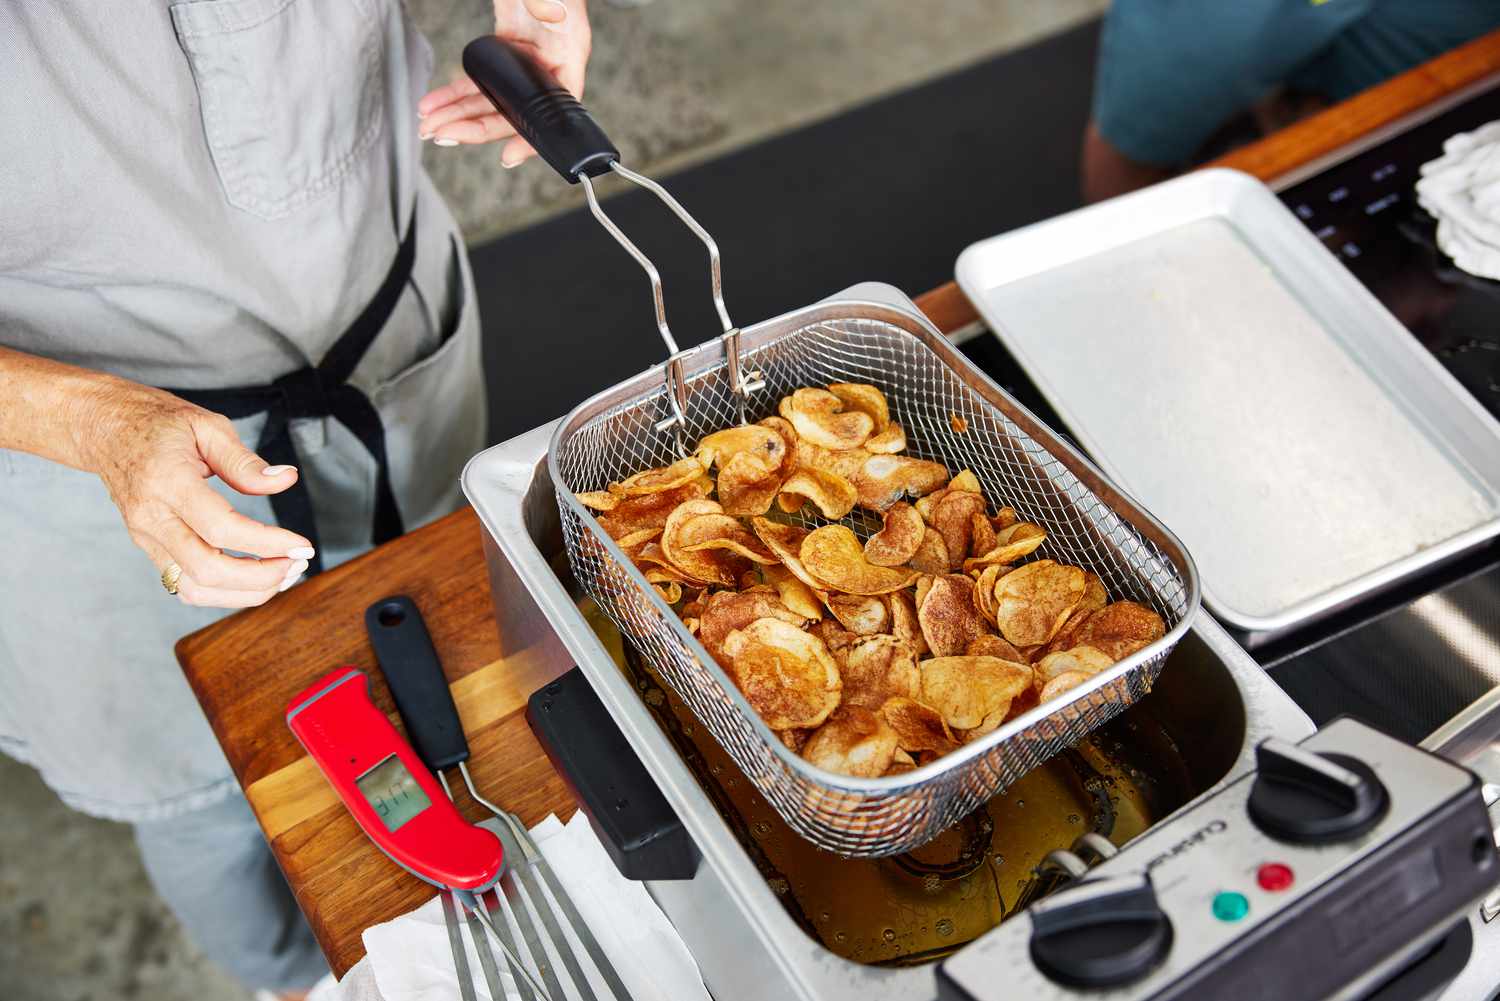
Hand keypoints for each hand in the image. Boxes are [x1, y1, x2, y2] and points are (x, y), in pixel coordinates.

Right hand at [76, 379, 314, 607]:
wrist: (105, 430)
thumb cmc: (157, 424)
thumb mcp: (206, 426)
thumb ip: (245, 460)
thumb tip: (285, 480)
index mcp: (167, 483)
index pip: (221, 529)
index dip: (267, 543)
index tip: (302, 544)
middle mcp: (151, 518)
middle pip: (207, 569)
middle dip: (261, 576)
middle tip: (298, 563)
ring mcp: (145, 538)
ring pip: (194, 588)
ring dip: (245, 592)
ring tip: (283, 575)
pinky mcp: (148, 548)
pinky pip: (185, 586)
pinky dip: (224, 593)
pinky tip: (255, 579)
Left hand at [417, 0, 592, 166]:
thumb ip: (548, 2)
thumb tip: (553, 15)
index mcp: (570, 53)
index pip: (556, 109)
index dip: (533, 136)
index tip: (508, 156)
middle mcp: (549, 64)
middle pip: (513, 110)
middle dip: (473, 126)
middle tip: (442, 135)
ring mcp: (526, 59)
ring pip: (492, 100)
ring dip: (458, 115)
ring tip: (429, 126)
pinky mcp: (506, 50)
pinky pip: (480, 81)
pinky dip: (455, 93)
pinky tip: (434, 103)